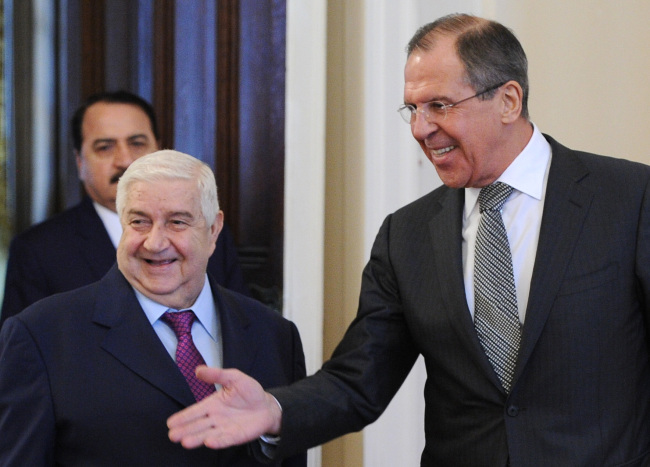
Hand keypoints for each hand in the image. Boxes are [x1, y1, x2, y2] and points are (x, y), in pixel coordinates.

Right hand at [167, 366, 281, 449]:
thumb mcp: (234, 377)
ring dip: (197, 438)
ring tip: (185, 442)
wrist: (267, 405)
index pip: (195, 411)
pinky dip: (217, 441)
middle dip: (185, 430)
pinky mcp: (235, 436)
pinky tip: (209, 442)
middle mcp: (215, 418)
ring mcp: (225, 428)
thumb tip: (198, 370)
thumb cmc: (249, 391)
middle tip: (172, 435)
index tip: (170, 423)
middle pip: (198, 425)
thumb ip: (217, 374)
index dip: (183, 417)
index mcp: (212, 404)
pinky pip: (225, 439)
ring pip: (207, 434)